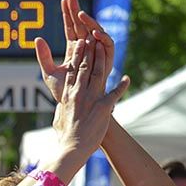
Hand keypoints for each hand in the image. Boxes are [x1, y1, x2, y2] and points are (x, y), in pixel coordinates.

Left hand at [36, 0, 115, 103]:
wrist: (76, 106)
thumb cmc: (64, 91)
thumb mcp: (49, 72)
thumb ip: (44, 56)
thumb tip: (37, 38)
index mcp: (74, 48)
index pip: (71, 26)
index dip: (67, 13)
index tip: (64, 0)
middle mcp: (87, 47)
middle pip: (81, 25)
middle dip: (76, 10)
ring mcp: (97, 53)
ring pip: (94, 31)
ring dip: (88, 22)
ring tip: (80, 14)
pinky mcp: (106, 61)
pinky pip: (107, 46)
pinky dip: (102, 38)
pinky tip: (94, 33)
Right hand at [51, 35, 128, 156]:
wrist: (72, 147)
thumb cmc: (65, 137)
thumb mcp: (58, 121)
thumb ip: (60, 111)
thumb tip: (58, 109)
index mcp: (67, 96)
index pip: (72, 72)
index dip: (77, 56)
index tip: (79, 44)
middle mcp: (79, 94)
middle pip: (85, 68)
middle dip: (89, 51)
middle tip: (93, 37)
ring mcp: (92, 99)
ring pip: (98, 74)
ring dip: (102, 60)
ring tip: (106, 48)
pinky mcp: (104, 108)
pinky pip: (115, 93)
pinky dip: (122, 86)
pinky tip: (127, 79)